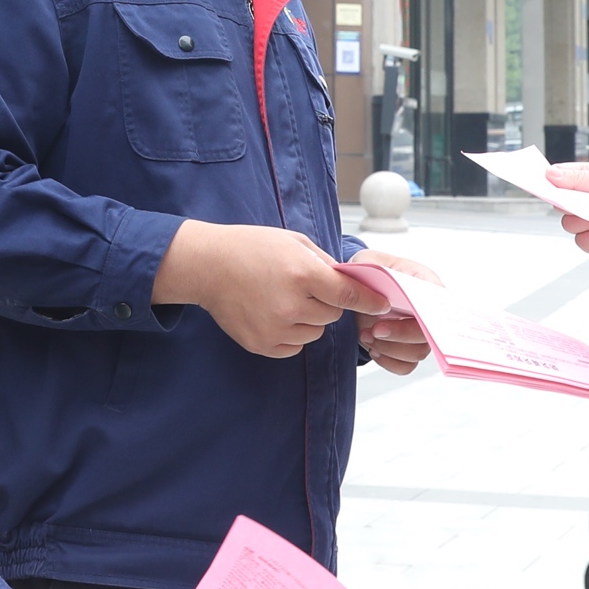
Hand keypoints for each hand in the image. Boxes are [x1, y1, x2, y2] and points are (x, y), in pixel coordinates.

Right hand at [153, 219, 370, 357]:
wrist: (207, 266)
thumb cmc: (250, 247)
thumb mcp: (293, 242)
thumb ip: (324, 264)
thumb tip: (350, 282)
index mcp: (303, 275)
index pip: (349, 295)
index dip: (369, 300)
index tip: (381, 304)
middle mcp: (292, 306)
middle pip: (333, 315)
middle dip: (327, 302)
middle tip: (304, 287)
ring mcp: (276, 329)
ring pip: (315, 333)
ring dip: (309, 319)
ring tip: (284, 299)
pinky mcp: (262, 345)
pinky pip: (295, 346)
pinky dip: (292, 334)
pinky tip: (273, 314)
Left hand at [348, 246, 434, 375]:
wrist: (358, 289)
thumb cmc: (370, 271)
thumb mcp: (368, 260)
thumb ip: (374, 266)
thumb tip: (377, 281)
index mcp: (427, 285)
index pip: (438, 304)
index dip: (420, 316)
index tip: (391, 314)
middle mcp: (428, 311)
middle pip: (429, 334)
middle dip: (400, 335)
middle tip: (374, 330)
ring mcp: (419, 332)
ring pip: (418, 353)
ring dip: (389, 349)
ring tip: (367, 335)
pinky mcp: (407, 349)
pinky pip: (406, 366)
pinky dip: (388, 361)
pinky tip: (373, 348)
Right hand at [539, 161, 588, 263]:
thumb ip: (580, 179)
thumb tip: (550, 173)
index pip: (559, 178)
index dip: (547, 180)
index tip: (537, 182)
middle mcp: (588, 201)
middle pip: (559, 205)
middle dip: (570, 205)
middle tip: (586, 203)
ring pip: (568, 226)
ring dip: (586, 222)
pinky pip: (582, 243)